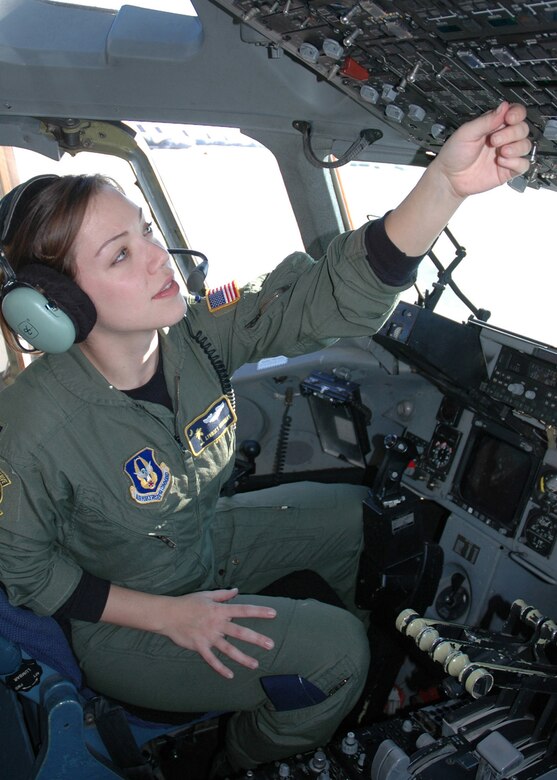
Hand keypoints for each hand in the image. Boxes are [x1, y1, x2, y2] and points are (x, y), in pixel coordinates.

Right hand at [161, 587, 275, 678]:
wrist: (168, 614)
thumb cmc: (188, 603)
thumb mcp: (206, 595)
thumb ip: (223, 594)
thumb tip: (236, 591)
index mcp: (220, 610)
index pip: (243, 610)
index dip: (259, 611)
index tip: (273, 614)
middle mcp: (217, 624)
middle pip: (240, 632)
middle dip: (256, 639)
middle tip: (270, 645)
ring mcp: (209, 636)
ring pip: (228, 649)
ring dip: (242, 658)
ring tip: (255, 664)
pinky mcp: (200, 647)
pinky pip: (212, 660)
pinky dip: (221, 668)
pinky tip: (230, 675)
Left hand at [433, 101, 531, 197]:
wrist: (449, 178)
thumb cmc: (454, 154)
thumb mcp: (467, 132)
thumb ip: (486, 120)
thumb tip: (503, 107)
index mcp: (494, 125)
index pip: (515, 113)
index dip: (516, 114)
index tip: (509, 118)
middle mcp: (502, 138)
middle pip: (523, 128)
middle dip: (512, 133)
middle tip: (494, 140)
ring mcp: (506, 154)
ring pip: (525, 145)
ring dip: (516, 147)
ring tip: (501, 152)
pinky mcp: (508, 169)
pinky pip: (523, 164)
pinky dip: (516, 162)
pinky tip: (502, 162)